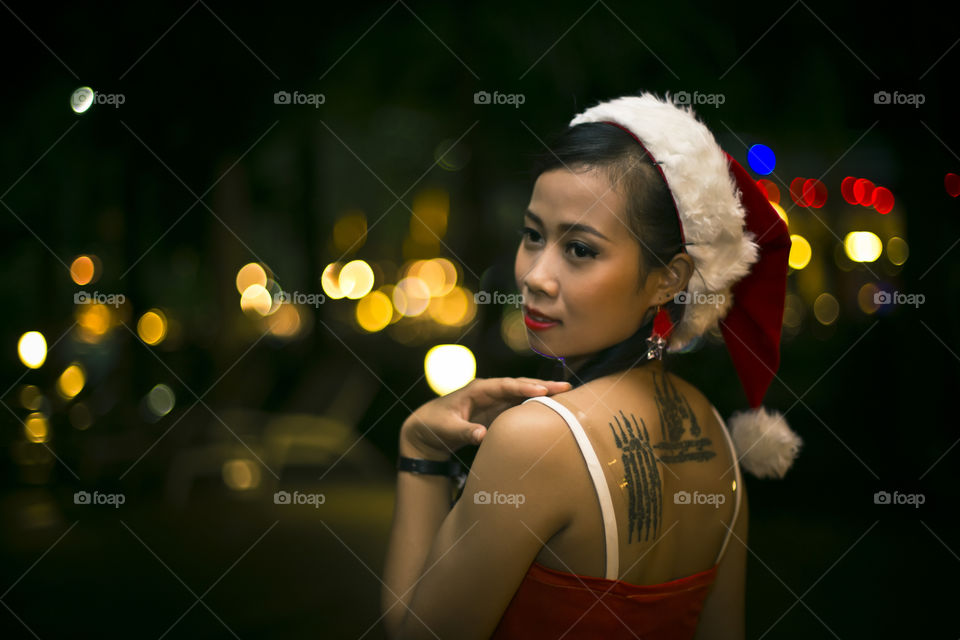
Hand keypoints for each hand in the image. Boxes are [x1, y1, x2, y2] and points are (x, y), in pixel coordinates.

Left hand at [400, 377, 572, 458]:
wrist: (427, 429)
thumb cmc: (434, 426)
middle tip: (566, 388)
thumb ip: (464, 431)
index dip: (523, 387)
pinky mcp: (497, 411)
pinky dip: (535, 406)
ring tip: (568, 396)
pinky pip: (519, 406)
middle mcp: (488, 392)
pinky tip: (553, 410)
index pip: (504, 386)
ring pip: (522, 394)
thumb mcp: (446, 430)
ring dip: (543, 395)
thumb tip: (482, 434)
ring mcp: (494, 401)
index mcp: (476, 390)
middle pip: (518, 386)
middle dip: (542, 386)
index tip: (542, 390)